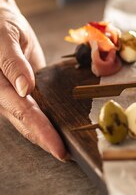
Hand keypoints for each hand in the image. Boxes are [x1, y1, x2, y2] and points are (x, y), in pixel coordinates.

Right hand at [0, 1, 66, 160]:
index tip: (59, 149)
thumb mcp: (3, 38)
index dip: (42, 132)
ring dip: (49, 134)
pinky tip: (65, 128)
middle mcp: (4, 95)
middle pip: (28, 124)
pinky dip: (51, 119)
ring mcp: (15, 94)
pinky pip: (38, 108)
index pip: (23, 113)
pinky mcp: (26, 90)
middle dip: (47, 141)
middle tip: (69, 157)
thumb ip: (13, 63)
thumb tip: (25, 89)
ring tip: (69, 151)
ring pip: (32, 120)